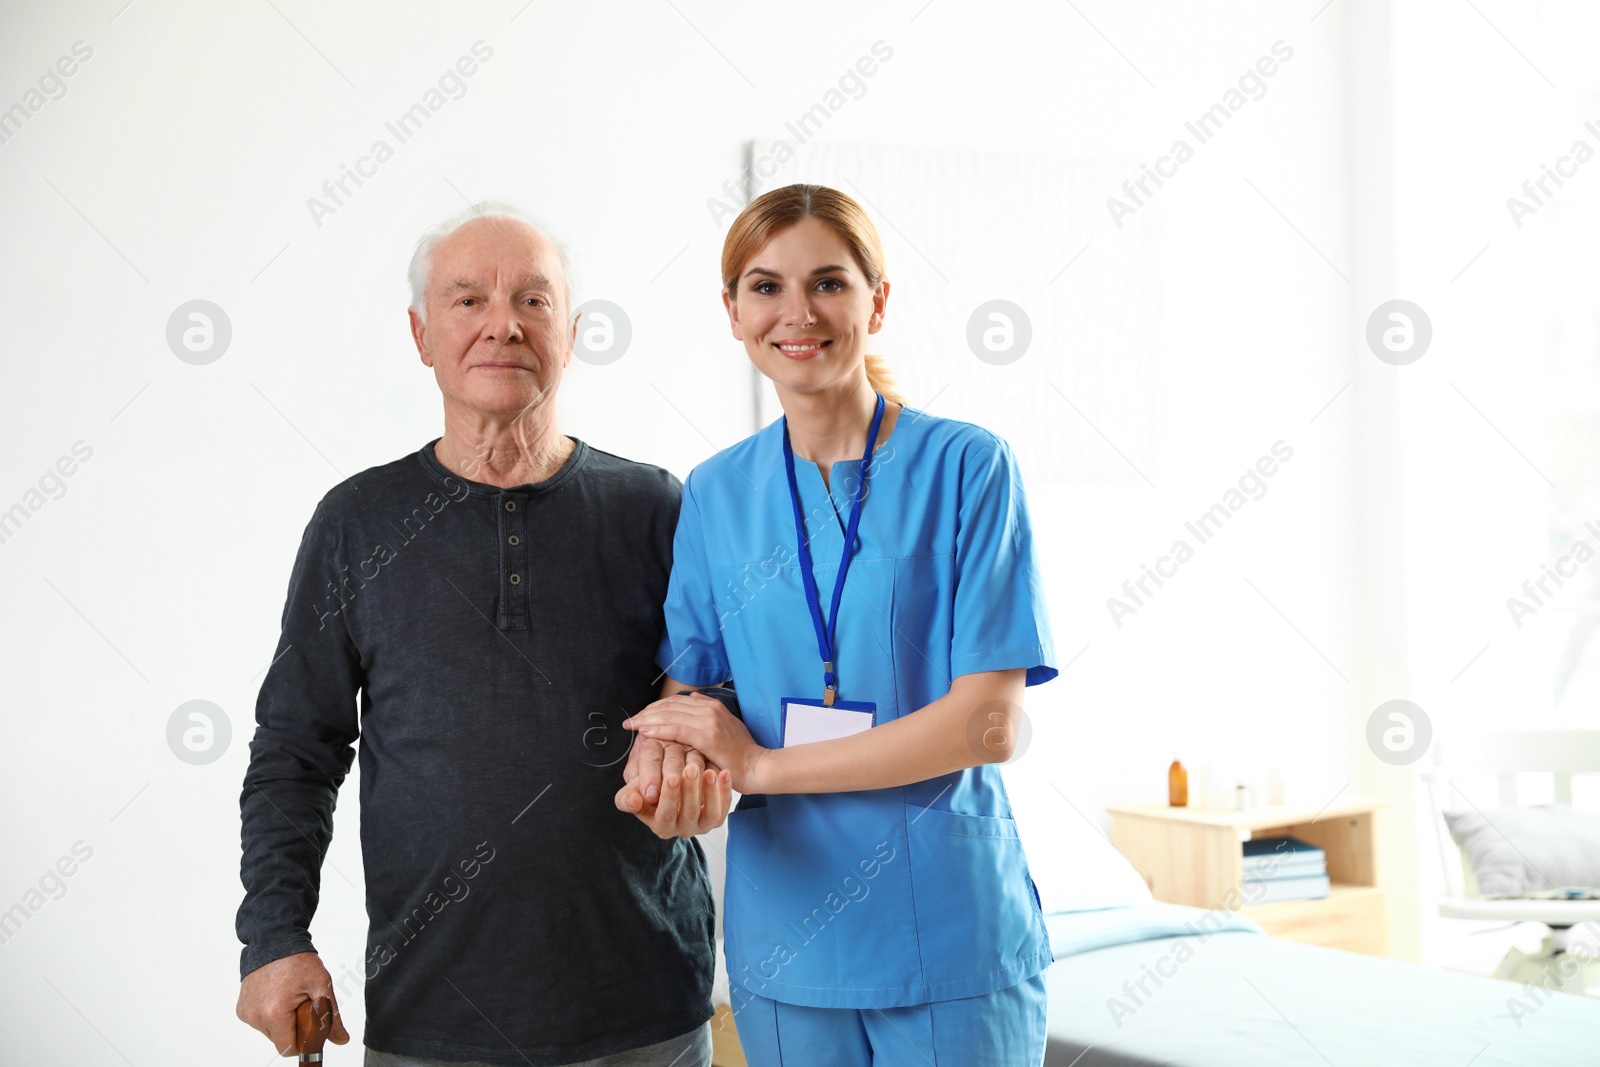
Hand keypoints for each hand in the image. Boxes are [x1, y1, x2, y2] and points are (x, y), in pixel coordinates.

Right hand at [236, 951, 350, 1055]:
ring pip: (270, 1031)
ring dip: (282, 1021)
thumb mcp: (321, 985)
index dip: (303, 1041)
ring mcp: (246, 1012)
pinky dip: (270, 1014)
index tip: (309, 1025)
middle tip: (301, 1004)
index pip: (288, 1048)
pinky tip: (277, 996)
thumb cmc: (297, 960)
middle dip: (293, 1027)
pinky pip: (260, 1021)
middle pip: (280, 1040)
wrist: (274, 940)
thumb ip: (331, 1015)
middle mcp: (256, 1016)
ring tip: (289, 997)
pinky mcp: (242, 1008)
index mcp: (274, 1014)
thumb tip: (341, 1039)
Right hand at [615, 735, 732, 837]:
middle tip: (691, 767)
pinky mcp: (716, 818)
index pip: (665, 815)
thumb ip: (627, 798)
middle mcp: (682, 829)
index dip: (669, 796)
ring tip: (709, 771)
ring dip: (710, 792)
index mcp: (660, 826)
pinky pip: (724, 807)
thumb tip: (634, 801)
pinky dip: (725, 791)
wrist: (669, 786)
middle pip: (689, 813)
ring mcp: (701, 825)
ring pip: (710, 813)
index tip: (671, 776)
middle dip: (690, 790)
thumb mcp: (633, 792)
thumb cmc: (649, 789)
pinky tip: (724, 772)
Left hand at [623, 692, 767, 793]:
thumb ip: (709, 713)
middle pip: (669, 705)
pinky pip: (676, 729)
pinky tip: (645, 733)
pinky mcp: (707, 735)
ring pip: (669, 715)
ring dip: (647, 720)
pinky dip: (659, 730)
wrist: (757, 766)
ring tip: (632, 726)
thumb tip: (694, 698)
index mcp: (712, 706)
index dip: (655, 707)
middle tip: (630, 722)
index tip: (640, 716)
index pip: (676, 701)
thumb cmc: (741, 753)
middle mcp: (709, 708)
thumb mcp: (726, 727)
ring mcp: (708, 720)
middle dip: (647, 712)